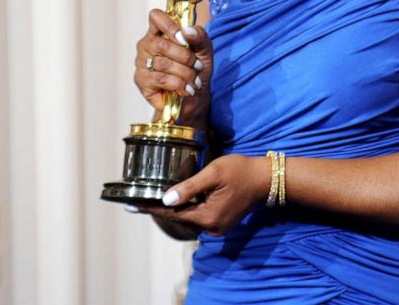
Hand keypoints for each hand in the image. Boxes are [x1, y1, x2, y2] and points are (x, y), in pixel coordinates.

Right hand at [134, 9, 213, 127]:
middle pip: (161, 44)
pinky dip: (179, 84)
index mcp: (160, 32)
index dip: (169, 25)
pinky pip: (161, 79)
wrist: (196, 96)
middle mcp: (147, 45)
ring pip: (163, 64)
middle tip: (197, 66)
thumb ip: (199, 35)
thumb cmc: (197, 69)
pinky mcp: (142, 82)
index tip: (183, 39)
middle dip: (185, 57)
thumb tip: (186, 31)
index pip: (156, 17)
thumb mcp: (204, 49)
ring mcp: (142, 63)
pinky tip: (186, 89)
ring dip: (185, 73)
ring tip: (194, 81)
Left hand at [136, 154, 271, 235]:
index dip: (151, 208)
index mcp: (208, 217)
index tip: (132, 206)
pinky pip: (198, 216)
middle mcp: (212, 227)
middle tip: (137, 201)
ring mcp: (217, 227)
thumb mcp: (213, 173)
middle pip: (179, 218)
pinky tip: (177, 199)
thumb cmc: (241, 170)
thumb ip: (190, 187)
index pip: (172, 213)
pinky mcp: (221, 222)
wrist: (266, 178)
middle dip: (160, 208)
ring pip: (188, 218)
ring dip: (173, 208)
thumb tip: (166, 199)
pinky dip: (187, 208)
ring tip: (152, 199)